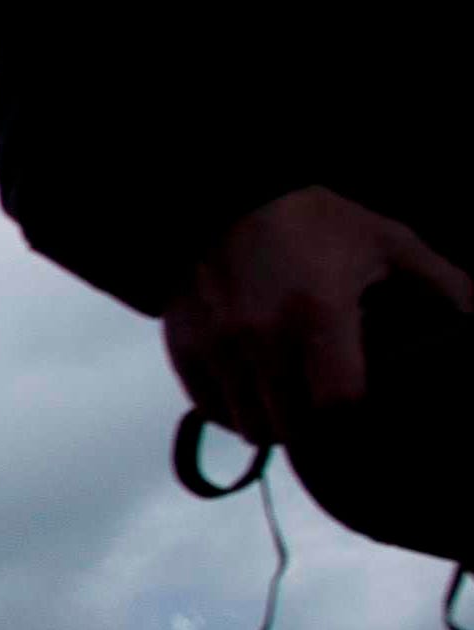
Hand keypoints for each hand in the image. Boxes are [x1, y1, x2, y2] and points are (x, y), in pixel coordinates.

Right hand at [164, 187, 473, 446]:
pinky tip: (256, 391)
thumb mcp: (385, 240)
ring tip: (294, 403)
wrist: (222, 200)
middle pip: (292, 428)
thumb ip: (438, 282)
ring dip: (277, 425)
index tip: (362, 405)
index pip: (338, 401)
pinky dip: (235, 412)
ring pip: (251, 427)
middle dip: (317, 429)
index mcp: (317, 313)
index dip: (355, 414)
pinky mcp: (184, 349)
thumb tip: (473, 319)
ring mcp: (218, 347)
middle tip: (330, 412)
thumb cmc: (310, 220)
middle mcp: (261, 337)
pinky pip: (211, 410)